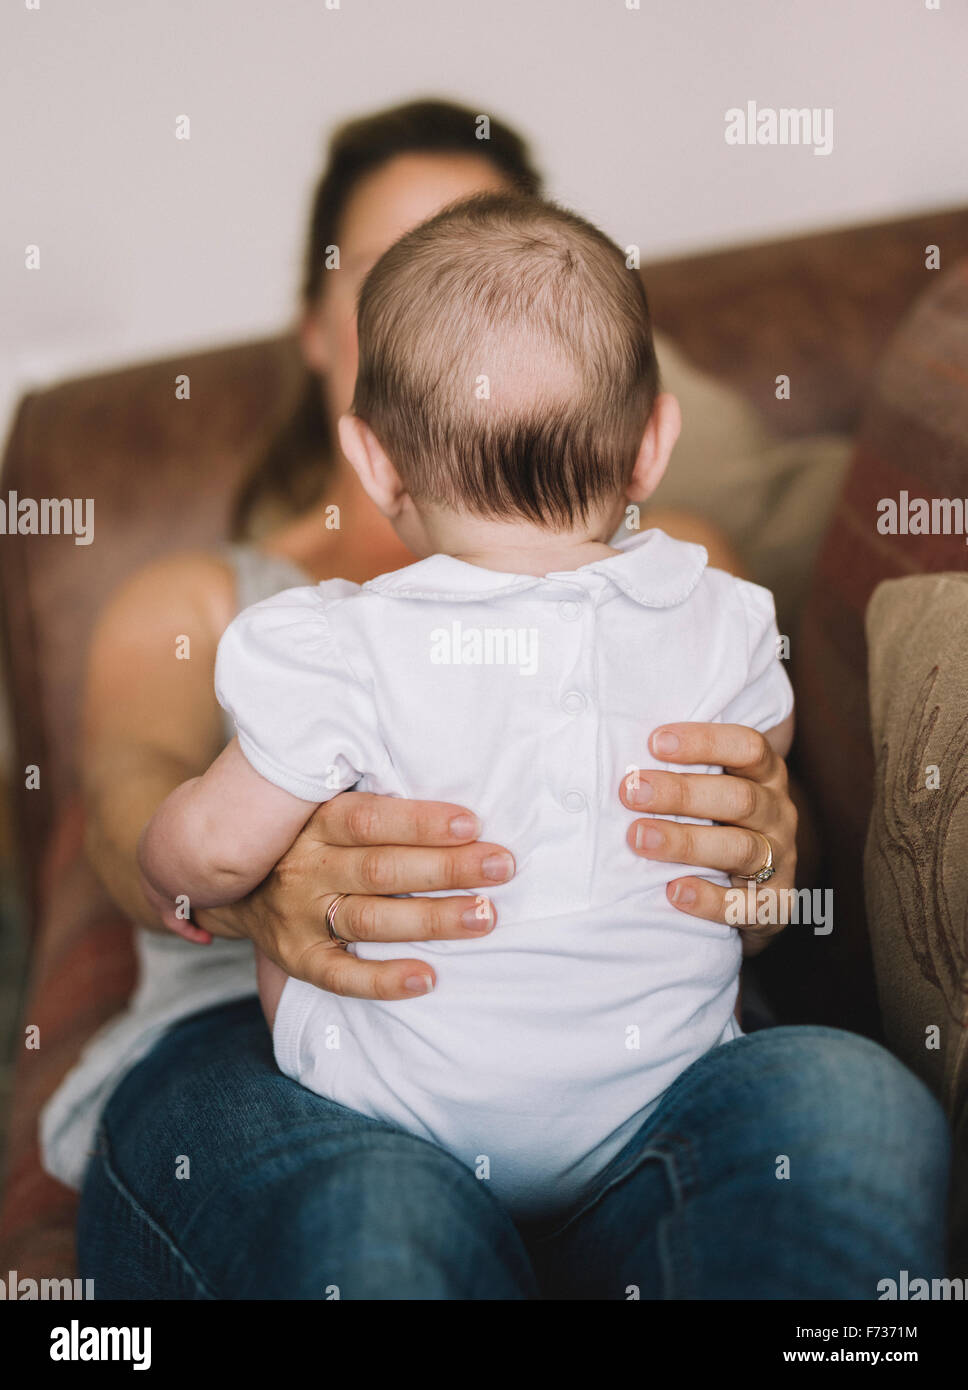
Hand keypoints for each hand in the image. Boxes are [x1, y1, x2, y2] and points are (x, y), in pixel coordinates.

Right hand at [193, 792, 514, 998]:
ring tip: (485, 917)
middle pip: (381, 870)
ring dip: (432, 919)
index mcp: (316, 823)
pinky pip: (341, 976)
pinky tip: (427, 979)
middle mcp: (306, 869)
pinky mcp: (298, 959)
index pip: (370, 820)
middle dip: (447, 868)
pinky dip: (384, 980)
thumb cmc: (307, 839)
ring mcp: (299, 917)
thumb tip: (451, 782)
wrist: (230, 885)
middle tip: (501, 867)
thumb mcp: (321, 807)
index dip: (421, 822)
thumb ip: (372, 802)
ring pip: (371, 920)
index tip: (473, 824)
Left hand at [620, 722, 797, 955]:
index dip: (705, 741)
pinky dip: (708, 900)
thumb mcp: (714, 785)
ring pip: (740, 848)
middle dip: (681, 794)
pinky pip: (744, 906)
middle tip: (631, 792)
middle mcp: (778, 814)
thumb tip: (619, 747)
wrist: (757, 890)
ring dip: (685, 842)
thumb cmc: (717, 819)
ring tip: (639, 838)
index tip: (655, 742)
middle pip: (739, 798)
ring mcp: (780, 860)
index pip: (748, 747)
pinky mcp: (774, 905)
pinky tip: (673, 891)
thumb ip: (683, 768)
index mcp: (766, 775)